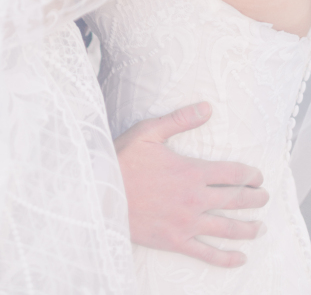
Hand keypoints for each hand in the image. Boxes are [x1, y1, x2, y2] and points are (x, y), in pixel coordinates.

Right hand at [115, 102, 268, 267]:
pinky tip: (240, 257)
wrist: (99, 192)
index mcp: (190, 172)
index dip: (250, 175)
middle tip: (264, 198)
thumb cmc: (122, 159)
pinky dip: (227, 258)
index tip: (259, 176)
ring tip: (260, 227)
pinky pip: (207, 254)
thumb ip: (180, 120)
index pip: (232, 174)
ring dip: (248, 228)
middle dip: (255, 199)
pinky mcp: (175, 241)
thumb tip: (207, 107)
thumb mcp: (149, 132)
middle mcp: (194, 199)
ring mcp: (186, 223)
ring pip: (227, 228)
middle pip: (235, 201)